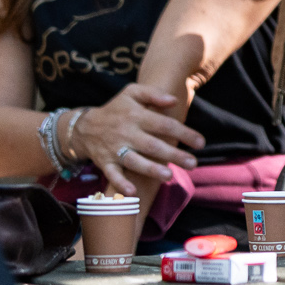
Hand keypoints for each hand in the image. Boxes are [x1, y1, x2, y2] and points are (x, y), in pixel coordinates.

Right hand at [70, 86, 203, 195]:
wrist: (83, 127)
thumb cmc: (116, 109)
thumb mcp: (132, 93)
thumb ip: (153, 94)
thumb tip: (174, 100)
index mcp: (136, 116)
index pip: (163, 125)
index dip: (183, 133)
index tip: (200, 143)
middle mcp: (126, 133)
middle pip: (152, 145)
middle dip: (173, 155)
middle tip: (193, 164)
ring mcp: (114, 149)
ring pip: (134, 161)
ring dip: (151, 169)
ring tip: (169, 176)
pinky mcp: (104, 162)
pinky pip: (112, 174)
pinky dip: (120, 184)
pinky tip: (132, 192)